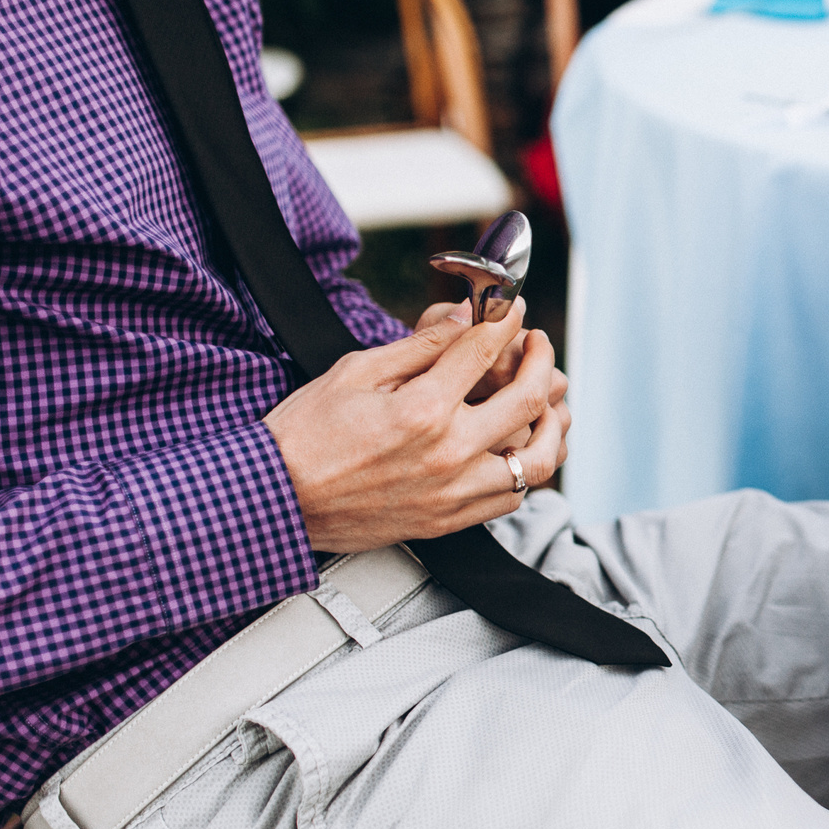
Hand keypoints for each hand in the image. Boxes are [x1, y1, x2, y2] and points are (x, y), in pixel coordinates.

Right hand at [265, 297, 568, 552]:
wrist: (276, 501)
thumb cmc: (305, 434)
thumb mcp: (356, 372)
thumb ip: (419, 346)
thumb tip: (463, 318)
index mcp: (423, 409)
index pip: (485, 350)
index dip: (507, 320)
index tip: (514, 309)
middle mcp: (448, 452)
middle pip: (528, 399)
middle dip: (541, 361)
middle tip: (538, 346)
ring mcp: (453, 491)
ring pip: (537, 459)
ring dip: (552, 423)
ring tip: (547, 401)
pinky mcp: (449, 520)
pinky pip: (512, 497)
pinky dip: (528, 470)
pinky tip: (521, 448)